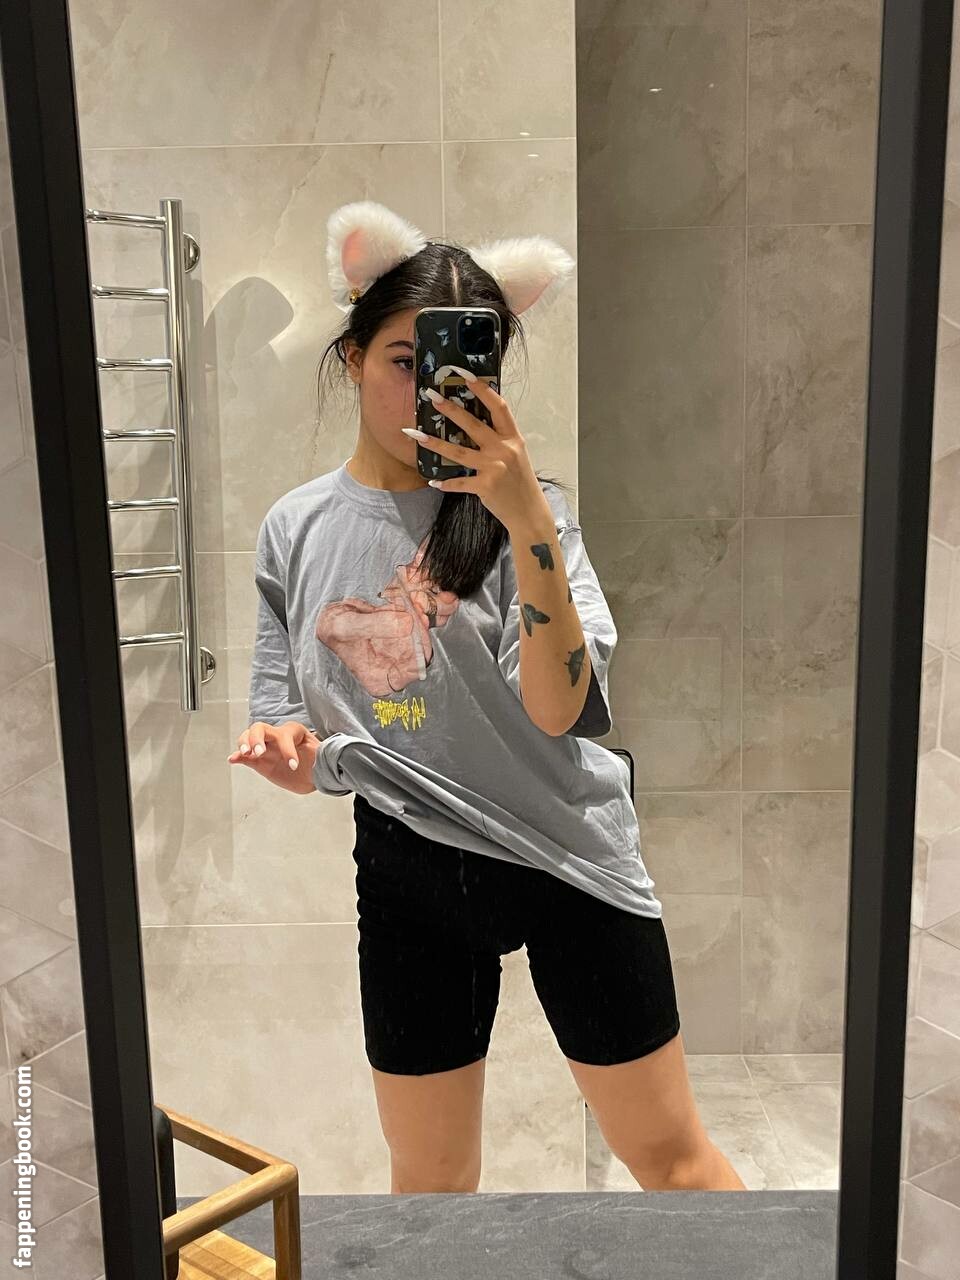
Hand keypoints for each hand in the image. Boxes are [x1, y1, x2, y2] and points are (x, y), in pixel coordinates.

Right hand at [227, 720, 320, 794]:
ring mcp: (266, 748)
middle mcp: (277, 736)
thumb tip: (323, 752)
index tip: (293, 766)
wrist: (313, 774)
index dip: (288, 749)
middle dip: (256, 738)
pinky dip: (238, 756)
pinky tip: (233, 759)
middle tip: (258, 752)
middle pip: (260, 729)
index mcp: (293, 732)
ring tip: (245, 753)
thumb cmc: (318, 760)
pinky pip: (246, 756)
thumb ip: (320, 752)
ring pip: (249, 738)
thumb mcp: (322, 755)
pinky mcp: (259, 761)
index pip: (285, 735)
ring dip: (245, 743)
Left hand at [402, 376, 552, 530]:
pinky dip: (445, 482)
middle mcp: (504, 450)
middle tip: (432, 397)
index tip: (464, 374)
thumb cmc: (520, 482)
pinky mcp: (485, 486)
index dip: (481, 389)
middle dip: (451, 409)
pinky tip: (432, 481)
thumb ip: (499, 439)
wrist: (529, 512)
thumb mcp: (516, 454)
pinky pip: (459, 482)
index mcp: (513, 438)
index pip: (498, 406)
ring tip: (415, 433)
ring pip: (458, 452)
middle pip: (473, 425)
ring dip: (434, 443)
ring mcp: (494, 468)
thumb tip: (474, 423)